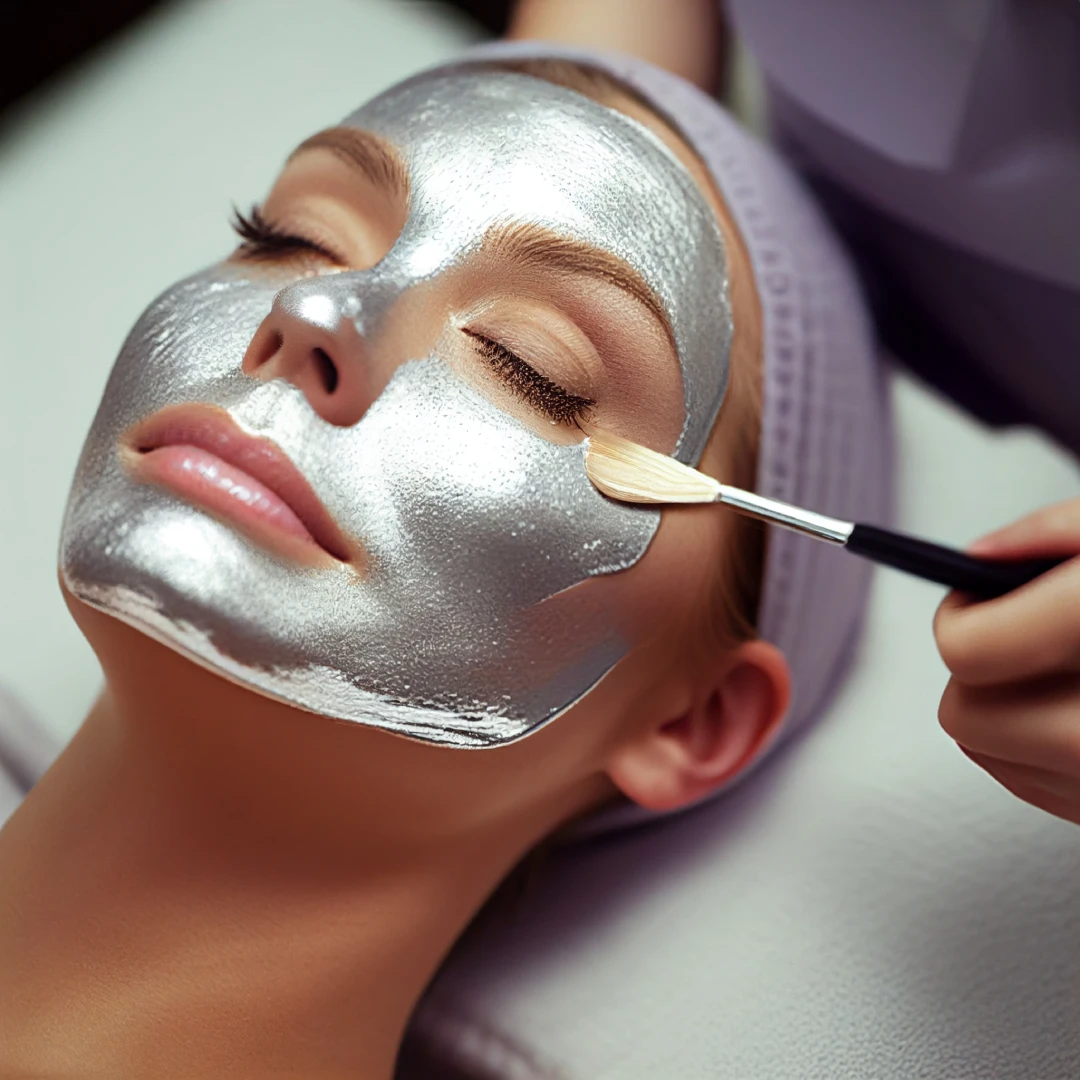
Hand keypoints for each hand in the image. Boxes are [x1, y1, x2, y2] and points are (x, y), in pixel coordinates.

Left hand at [935, 497, 1079, 823]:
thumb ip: (1050, 534)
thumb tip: (972, 562)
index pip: (968, 652)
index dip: (961, 616)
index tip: (977, 602)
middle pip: (964, 717)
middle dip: (980, 671)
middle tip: (1029, 639)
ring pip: (988, 756)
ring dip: (1005, 712)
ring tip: (1064, 674)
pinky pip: (1035, 788)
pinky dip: (1037, 751)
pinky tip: (1078, 711)